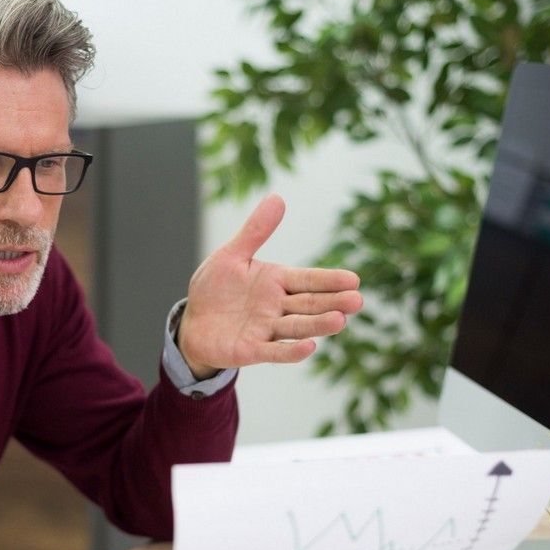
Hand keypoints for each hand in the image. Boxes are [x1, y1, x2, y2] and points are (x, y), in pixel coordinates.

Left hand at [178, 194, 362, 378]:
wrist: (192, 324)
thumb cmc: (214, 289)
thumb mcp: (231, 256)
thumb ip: (255, 231)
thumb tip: (278, 198)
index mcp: (276, 281)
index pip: (308, 280)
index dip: (330, 280)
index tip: (354, 280)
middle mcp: (277, 306)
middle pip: (310, 304)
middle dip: (333, 303)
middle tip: (357, 301)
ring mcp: (266, 329)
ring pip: (297, 327)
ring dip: (318, 325)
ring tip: (340, 321)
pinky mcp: (251, 351)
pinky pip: (274, 351)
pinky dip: (291, 351)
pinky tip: (309, 348)